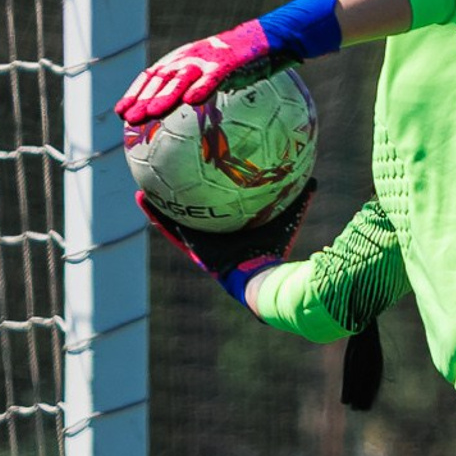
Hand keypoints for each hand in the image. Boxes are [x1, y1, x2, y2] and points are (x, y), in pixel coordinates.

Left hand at [116, 0, 342, 127]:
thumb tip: (189, 115)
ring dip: (164, 97)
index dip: (135, 92)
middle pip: (160, 79)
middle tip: (128, 120)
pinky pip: (213, 76)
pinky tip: (193, 102)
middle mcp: (191, 57)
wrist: (271, 38)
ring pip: (181, 78)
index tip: (121, 113)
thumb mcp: (217, 75)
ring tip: (152, 113)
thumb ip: (200, 90)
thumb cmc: (245, 61)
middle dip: (142, 99)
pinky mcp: (228, 60)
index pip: (152, 75)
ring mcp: (208, 58)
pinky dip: (202, 87)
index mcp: (184, 59)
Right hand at [136, 182, 315, 303]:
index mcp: (234, 232)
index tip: (201, 181)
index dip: (209, 199)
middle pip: (193, 214)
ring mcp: (201, 245)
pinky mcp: (192, 249)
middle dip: (180, 200)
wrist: (263, 277)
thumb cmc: (277, 251)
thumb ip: (298, 198)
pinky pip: (170, 229)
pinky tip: (141, 196)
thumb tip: (313, 177)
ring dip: (160, 206)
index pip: (219, 211)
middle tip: (166, 178)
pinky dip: (155, 214)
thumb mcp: (287, 218)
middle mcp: (215, 239)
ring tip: (143, 185)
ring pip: (176, 221)